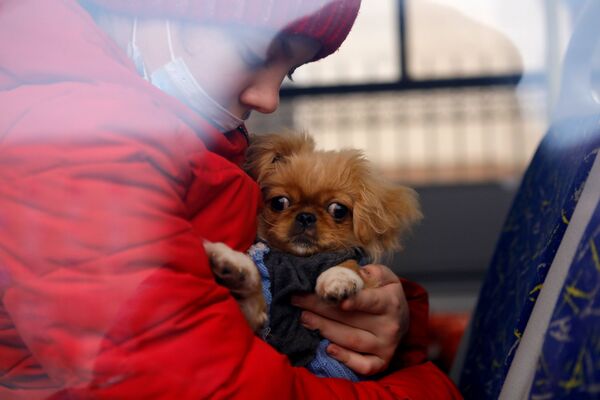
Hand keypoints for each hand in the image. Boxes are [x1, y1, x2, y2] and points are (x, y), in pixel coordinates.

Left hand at [291, 264, 408, 375]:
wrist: (402, 317)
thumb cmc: (385, 293)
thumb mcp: (383, 276)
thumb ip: (367, 272)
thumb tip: (346, 273)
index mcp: (390, 302)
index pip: (370, 300)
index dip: (353, 299)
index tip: (333, 296)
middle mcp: (390, 326)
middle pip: (352, 319)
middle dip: (321, 309)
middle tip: (298, 300)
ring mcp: (386, 346)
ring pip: (351, 340)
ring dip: (325, 329)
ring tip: (305, 318)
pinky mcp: (381, 362)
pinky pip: (363, 365)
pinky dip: (345, 358)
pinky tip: (328, 348)